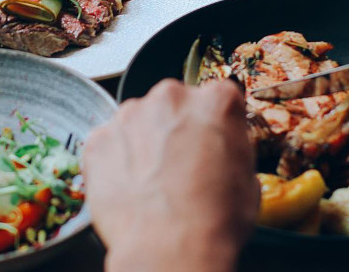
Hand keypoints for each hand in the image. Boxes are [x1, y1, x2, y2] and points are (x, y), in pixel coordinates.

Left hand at [82, 79, 258, 271]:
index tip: (211, 140)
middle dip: (176, 128)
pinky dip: (116, 159)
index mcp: (214, 102)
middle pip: (173, 104)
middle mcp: (170, 98)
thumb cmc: (212, 221)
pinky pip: (108, 142)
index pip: (217, 99)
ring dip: (144, 141)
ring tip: (153, 181)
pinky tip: (131, 186)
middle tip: (180, 164)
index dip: (215, 124)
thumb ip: (231, 147)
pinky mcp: (99, 139)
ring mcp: (130, 116)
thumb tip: (223, 150)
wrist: (169, 249)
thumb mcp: (248, 180)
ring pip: (138, 120)